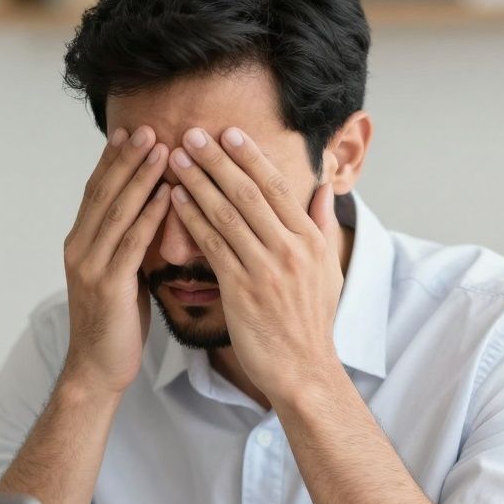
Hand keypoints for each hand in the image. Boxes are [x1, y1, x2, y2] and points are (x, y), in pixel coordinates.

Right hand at [61, 126, 170, 395]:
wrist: (97, 368)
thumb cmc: (115, 324)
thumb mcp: (120, 275)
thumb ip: (127, 244)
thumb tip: (151, 214)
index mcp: (79, 243)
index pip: (97, 191)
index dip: (113, 160)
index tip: (132, 132)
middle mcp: (79, 248)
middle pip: (104, 192)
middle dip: (127, 158)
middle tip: (149, 127)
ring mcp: (91, 266)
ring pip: (118, 211)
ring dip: (141, 177)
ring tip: (162, 148)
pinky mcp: (109, 285)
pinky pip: (132, 242)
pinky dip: (151, 215)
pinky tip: (169, 194)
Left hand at [167, 126, 344, 402]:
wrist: (302, 370)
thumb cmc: (311, 322)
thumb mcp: (329, 270)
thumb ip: (323, 226)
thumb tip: (323, 188)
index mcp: (310, 240)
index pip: (277, 187)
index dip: (250, 157)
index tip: (228, 133)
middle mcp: (290, 249)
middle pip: (249, 193)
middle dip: (218, 160)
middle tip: (192, 134)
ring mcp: (266, 269)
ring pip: (227, 215)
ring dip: (199, 183)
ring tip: (176, 158)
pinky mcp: (242, 290)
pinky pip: (212, 246)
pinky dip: (192, 219)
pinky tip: (175, 200)